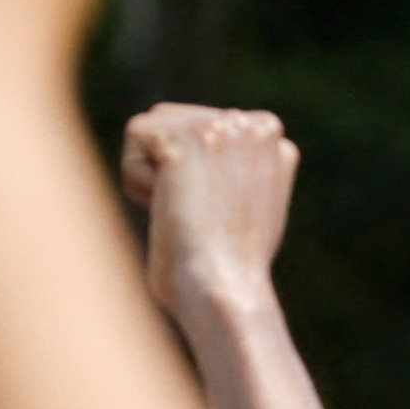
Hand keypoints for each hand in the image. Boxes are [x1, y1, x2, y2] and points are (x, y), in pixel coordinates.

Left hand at [120, 105, 301, 313]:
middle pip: (173, 121)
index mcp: (273, 140)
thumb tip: (194, 168)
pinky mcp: (189, 136)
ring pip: (151, 128)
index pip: (201, 129)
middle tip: (199, 214)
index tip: (216, 214)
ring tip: (184, 208)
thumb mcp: (247, 205)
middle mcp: (256, 125)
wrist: (224, 287)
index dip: (193, 174)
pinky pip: (136, 137)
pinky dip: (137, 181)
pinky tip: (170, 206)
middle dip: (170, 168)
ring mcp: (226, 126)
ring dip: (151, 172)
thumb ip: (232, 171)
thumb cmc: (228, 268)